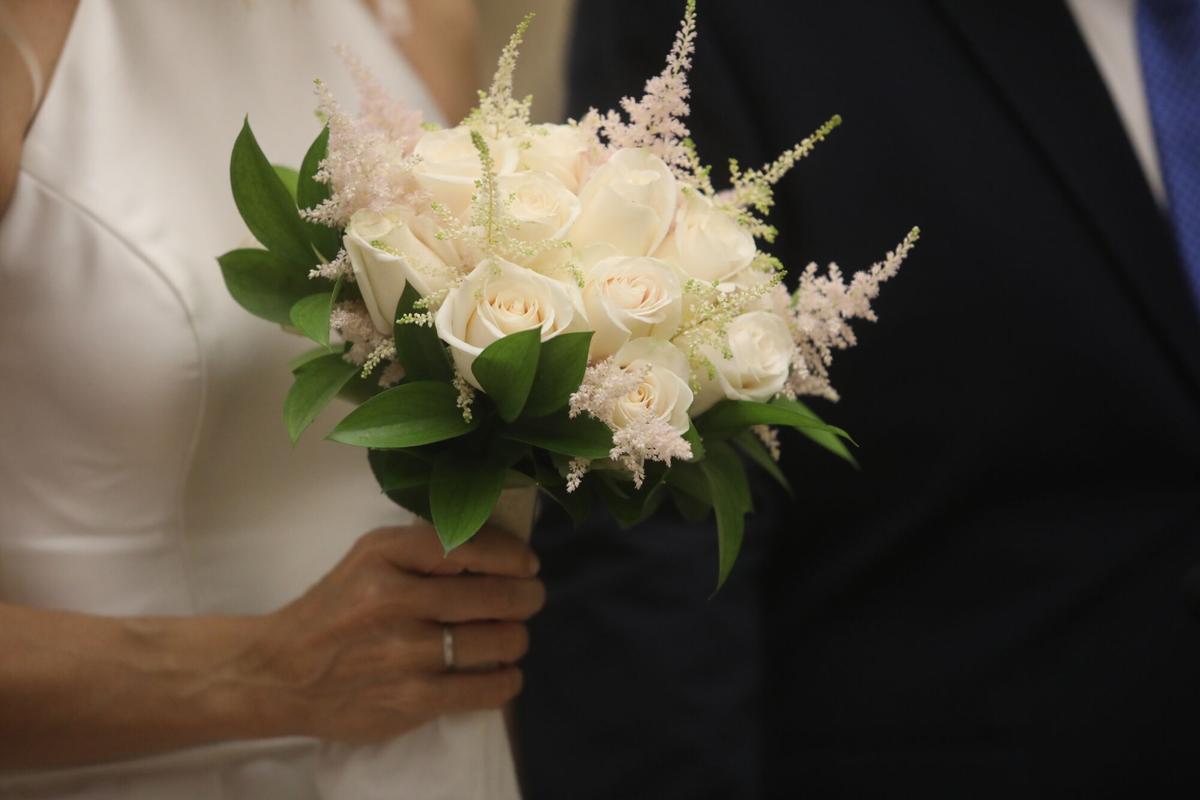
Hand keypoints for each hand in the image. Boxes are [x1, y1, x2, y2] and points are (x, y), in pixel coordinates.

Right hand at [244, 524, 543, 742]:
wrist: (281, 672)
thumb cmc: (337, 608)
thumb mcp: (370, 557)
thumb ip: (427, 548)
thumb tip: (502, 548)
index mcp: (385, 554)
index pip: (470, 545)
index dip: (511, 555)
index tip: (526, 563)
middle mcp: (396, 599)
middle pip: (495, 595)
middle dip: (525, 597)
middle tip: (529, 599)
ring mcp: (406, 652)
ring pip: (499, 641)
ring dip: (516, 638)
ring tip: (510, 636)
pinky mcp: (412, 699)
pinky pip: (487, 688)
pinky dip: (506, 679)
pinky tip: (503, 672)